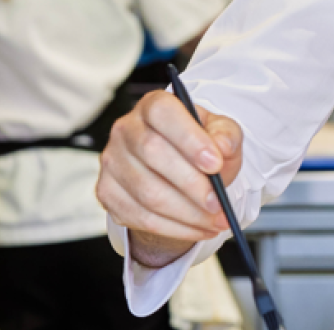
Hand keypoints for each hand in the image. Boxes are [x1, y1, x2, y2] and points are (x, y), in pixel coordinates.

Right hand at [96, 90, 243, 267]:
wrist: (180, 174)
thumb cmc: (200, 150)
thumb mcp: (221, 135)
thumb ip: (226, 135)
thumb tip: (222, 147)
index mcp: (153, 106)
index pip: (163, 113)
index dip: (189, 139)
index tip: (216, 164)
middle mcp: (126, 129)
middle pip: (153, 154)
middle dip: (191, 185)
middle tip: (219, 204)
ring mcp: (112, 161)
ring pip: (147, 193)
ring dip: (187, 214)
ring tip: (216, 221)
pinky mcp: (107, 192)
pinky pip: (140, 217)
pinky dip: (174, 228)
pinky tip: (198, 228)